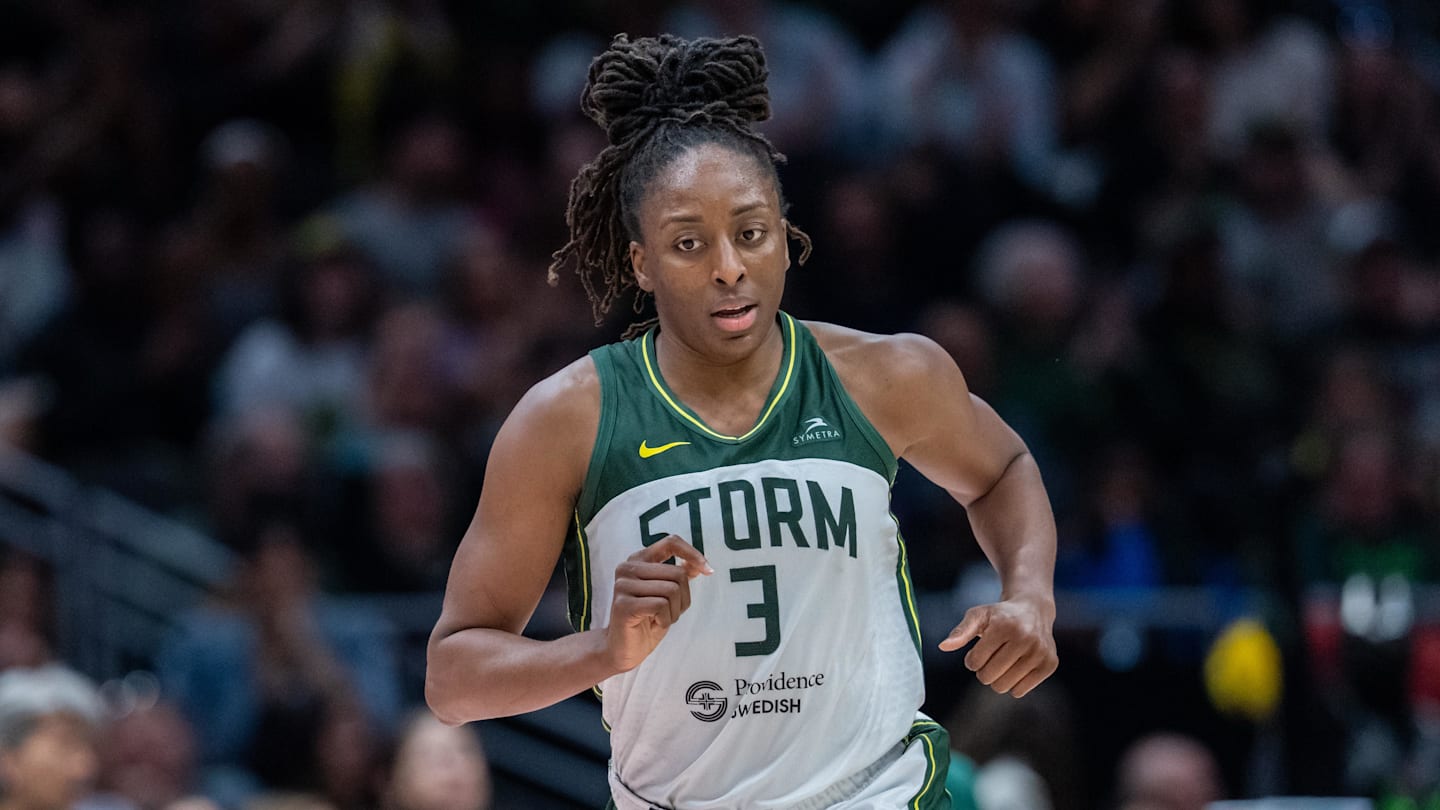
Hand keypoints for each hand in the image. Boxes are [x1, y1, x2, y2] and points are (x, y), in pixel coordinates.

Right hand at [605, 535, 711, 671]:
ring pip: (672, 590)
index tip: (707, 570)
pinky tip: (654, 623)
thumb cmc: (647, 620)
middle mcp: (628, 568)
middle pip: (677, 573)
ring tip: (660, 618)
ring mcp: (623, 585)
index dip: (692, 554)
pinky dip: (666, 619)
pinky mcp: (623, 604)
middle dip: (683, 598)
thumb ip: (679, 576)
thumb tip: (701, 565)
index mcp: (639, 559)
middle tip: (670, 612)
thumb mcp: (668, 595)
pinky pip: (661, 605)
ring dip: (674, 611)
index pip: (671, 542)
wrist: (623, 649)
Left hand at [939, 596, 1057, 697]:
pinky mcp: (1050, 664)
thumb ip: (960, 632)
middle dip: (984, 671)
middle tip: (991, 658)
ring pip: (1004, 687)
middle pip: (989, 677)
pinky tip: (1017, 666)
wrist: (1033, 609)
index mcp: (1004, 626)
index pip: (975, 662)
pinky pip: (1021, 691)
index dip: (972, 660)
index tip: (979, 651)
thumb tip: (943, 646)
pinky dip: (1013, 684)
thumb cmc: (1000, 615)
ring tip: (1003, 662)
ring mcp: (1040, 652)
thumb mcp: (978, 616)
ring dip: (998, 679)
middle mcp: (1025, 638)